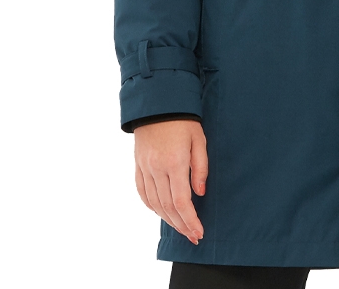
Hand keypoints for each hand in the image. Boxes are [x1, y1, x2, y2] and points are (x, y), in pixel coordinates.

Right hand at [133, 119, 207, 244]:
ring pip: (154, 203)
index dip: (190, 220)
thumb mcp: (199, 140)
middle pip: (168, 207)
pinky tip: (161, 213)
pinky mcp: (138, 165)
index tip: (198, 232)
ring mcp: (145, 168)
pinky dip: (152, 206)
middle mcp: (157, 168)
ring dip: (168, 219)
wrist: (158, 102)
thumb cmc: (183, 120)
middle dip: (181, 225)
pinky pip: (143, 192)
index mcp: (174, 162)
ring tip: (181, 228)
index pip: (181, 202)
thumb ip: (200, 168)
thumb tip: (199, 194)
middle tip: (193, 236)